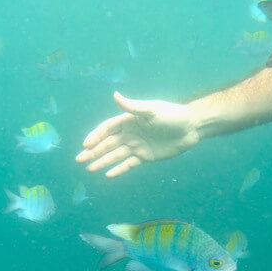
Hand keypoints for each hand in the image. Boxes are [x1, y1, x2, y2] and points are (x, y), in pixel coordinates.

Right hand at [76, 92, 200, 176]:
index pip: (108, 129)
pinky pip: (129, 164)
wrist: (191, 128)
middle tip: (79, 160)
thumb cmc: (172, 115)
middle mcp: (131, 133)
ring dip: (102, 161)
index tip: (86, 145)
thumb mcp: (153, 110)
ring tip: (89, 169)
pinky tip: (108, 175)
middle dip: (93, 152)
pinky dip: (119, 169)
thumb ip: (133, 107)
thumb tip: (115, 95)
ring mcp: (137, 146)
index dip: (96, 136)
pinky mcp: (146, 157)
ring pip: (116, 155)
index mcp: (130, 120)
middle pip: (108, 144)